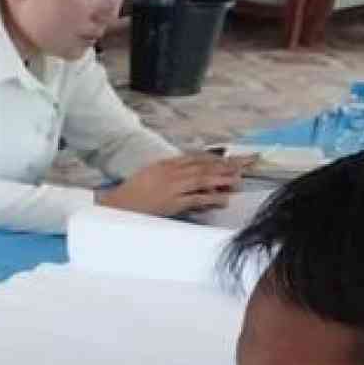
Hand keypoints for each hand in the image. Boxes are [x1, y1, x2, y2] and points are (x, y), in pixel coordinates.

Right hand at [100, 155, 245, 218]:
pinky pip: (196, 198)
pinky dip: (211, 198)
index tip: (232, 159)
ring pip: (203, 179)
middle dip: (225, 165)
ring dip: (222, 179)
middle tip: (246, 164)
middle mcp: (170, 172)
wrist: (117, 206)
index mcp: (165, 164)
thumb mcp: (150, 175)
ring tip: (239, 180)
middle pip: (203, 166)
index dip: (215, 158)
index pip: (196, 158)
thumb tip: (187, 172)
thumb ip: (168, 172)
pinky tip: (223, 200)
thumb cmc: (132, 194)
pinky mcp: (172, 202)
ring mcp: (172, 186)